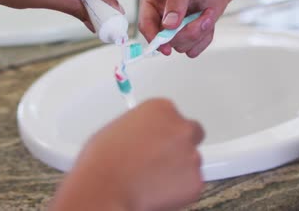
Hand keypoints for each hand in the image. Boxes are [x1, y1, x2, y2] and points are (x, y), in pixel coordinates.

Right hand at [49, 99, 204, 210]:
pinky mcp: (195, 180)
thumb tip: (142, 136)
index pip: (173, 115)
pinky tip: (155, 190)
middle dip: (179, 146)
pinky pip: (190, 184)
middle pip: (192, 133)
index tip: (158, 139)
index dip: (164, 130)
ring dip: (177, 168)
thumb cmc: (103, 162)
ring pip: (190, 161)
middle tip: (161, 159)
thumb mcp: (117, 129)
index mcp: (161, 109)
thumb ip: (139, 128)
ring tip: (150, 178)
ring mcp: (190, 155)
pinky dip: (178, 189)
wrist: (106, 188)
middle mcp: (180, 128)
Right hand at [138, 0, 251, 57]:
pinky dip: (204, 38)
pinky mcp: (188, 33)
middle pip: (164, 39)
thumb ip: (177, 0)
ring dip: (198, 32)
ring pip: (180, 46)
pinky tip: (208, 20)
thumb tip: (168, 24)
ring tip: (207, 13)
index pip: (145, 23)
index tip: (166, 47)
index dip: (153, 37)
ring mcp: (174, 26)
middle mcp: (160, 15)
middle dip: (186, 32)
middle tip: (201, 18)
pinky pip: (193, 49)